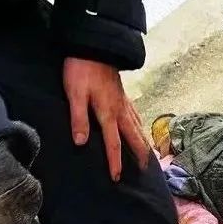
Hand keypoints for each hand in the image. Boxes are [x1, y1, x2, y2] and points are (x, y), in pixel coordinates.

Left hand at [63, 57, 149, 180]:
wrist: (94, 46)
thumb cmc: (82, 69)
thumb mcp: (75, 94)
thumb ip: (79, 118)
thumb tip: (82, 143)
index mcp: (108, 113)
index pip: (113, 143)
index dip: (115, 161)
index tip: (117, 178)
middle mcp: (120, 110)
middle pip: (133, 136)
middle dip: (139, 154)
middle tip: (145, 170)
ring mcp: (124, 101)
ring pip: (137, 126)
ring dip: (143, 141)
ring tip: (147, 153)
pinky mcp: (122, 94)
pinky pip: (135, 114)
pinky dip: (140, 125)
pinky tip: (139, 126)